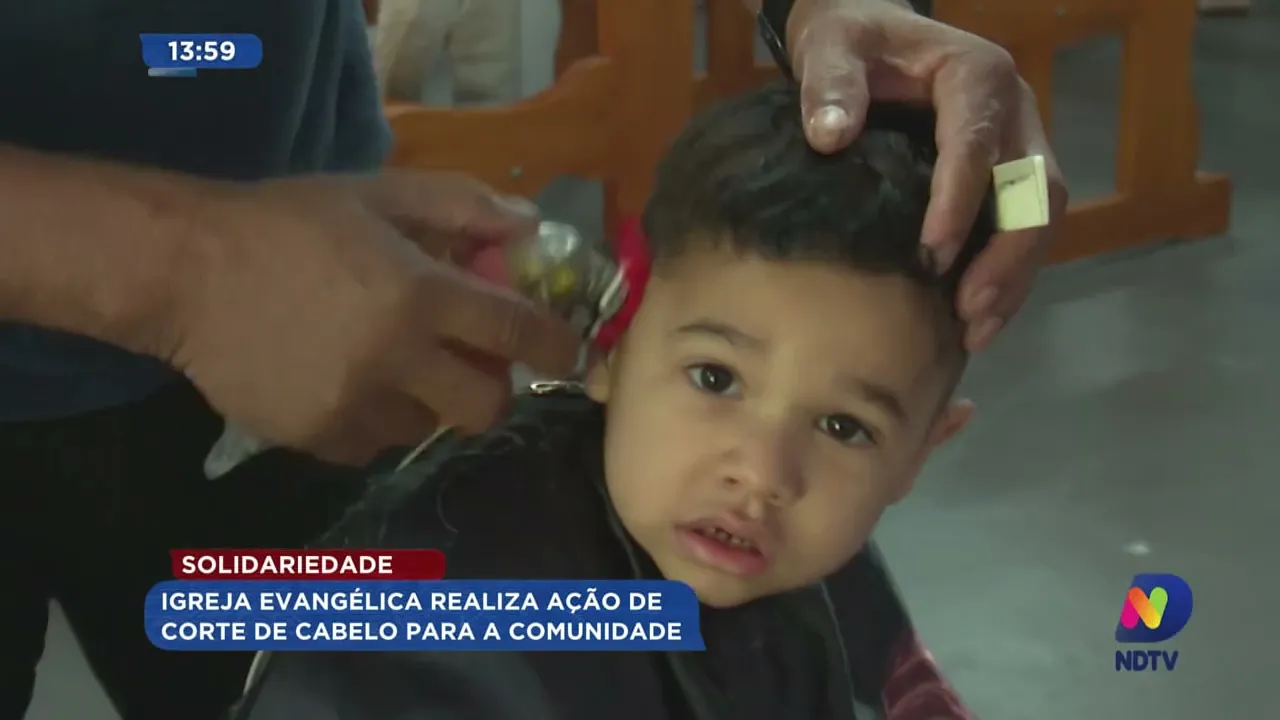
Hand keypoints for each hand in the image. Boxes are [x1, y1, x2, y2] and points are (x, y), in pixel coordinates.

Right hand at [164, 170, 580, 464]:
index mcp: (419, 294)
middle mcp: (396, 358)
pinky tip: (344, 384)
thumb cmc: (286, 222)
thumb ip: (460, 207)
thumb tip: (527, 225)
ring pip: (425, 428)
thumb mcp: (377, 194)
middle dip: (490, 388)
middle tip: (471, 365)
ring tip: (389, 366)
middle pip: (484, 405)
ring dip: (424, 402)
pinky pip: (370, 445)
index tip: (570, 353)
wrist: (185, 270)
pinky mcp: (315, 436)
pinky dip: (372, 421)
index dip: (556, 346)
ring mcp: (354, 404)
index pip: (516, 331)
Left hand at [787, 0, 1067, 349]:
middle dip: (1007, 256)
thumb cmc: (852, 41)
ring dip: (1014, 277)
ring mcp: (1018, 145)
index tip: (931, 254)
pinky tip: (977, 321)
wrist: (869, 38)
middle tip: (968, 311)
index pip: (978, 144)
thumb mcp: (832, 46)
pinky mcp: (1010, 176)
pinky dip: (1007, 276)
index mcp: (977, 75)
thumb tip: (830, 134)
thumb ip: (830, 83)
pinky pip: (1024, 228)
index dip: (960, 203)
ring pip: (1040, 215)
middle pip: (1034, 189)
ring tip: (976, 330)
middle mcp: (1013, 111)